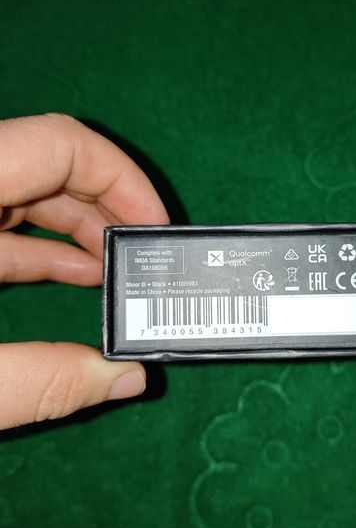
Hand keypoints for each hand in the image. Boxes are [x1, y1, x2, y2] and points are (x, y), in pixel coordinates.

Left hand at [0, 113, 169, 429]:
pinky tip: (76, 275)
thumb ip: (39, 383)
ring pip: (25, 190)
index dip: (124, 180)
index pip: (60, 145)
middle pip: (50, 165)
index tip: (159, 230)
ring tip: (120, 272)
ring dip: (78, 228)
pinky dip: (41, 245)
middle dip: (110, 210)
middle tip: (149, 258)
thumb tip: (131, 379)